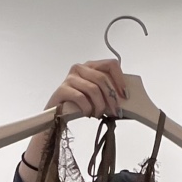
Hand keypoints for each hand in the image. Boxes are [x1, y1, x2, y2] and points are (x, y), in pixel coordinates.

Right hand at [19, 60, 127, 181]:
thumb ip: (108, 93)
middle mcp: (80, 68)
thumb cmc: (78, 106)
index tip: (125, 96)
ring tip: (98, 115)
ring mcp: (70, 78)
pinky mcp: (62, 89)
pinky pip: (81, 98)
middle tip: (114, 112)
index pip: (110, 65)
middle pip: (102, 79)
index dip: (120, 80)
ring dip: (99, 106)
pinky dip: (87, 108)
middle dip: (111, 98)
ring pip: (93, 89)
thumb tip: (125, 100)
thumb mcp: (96, 96)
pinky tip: (87, 114)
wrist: (56, 116)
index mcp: (90, 66)